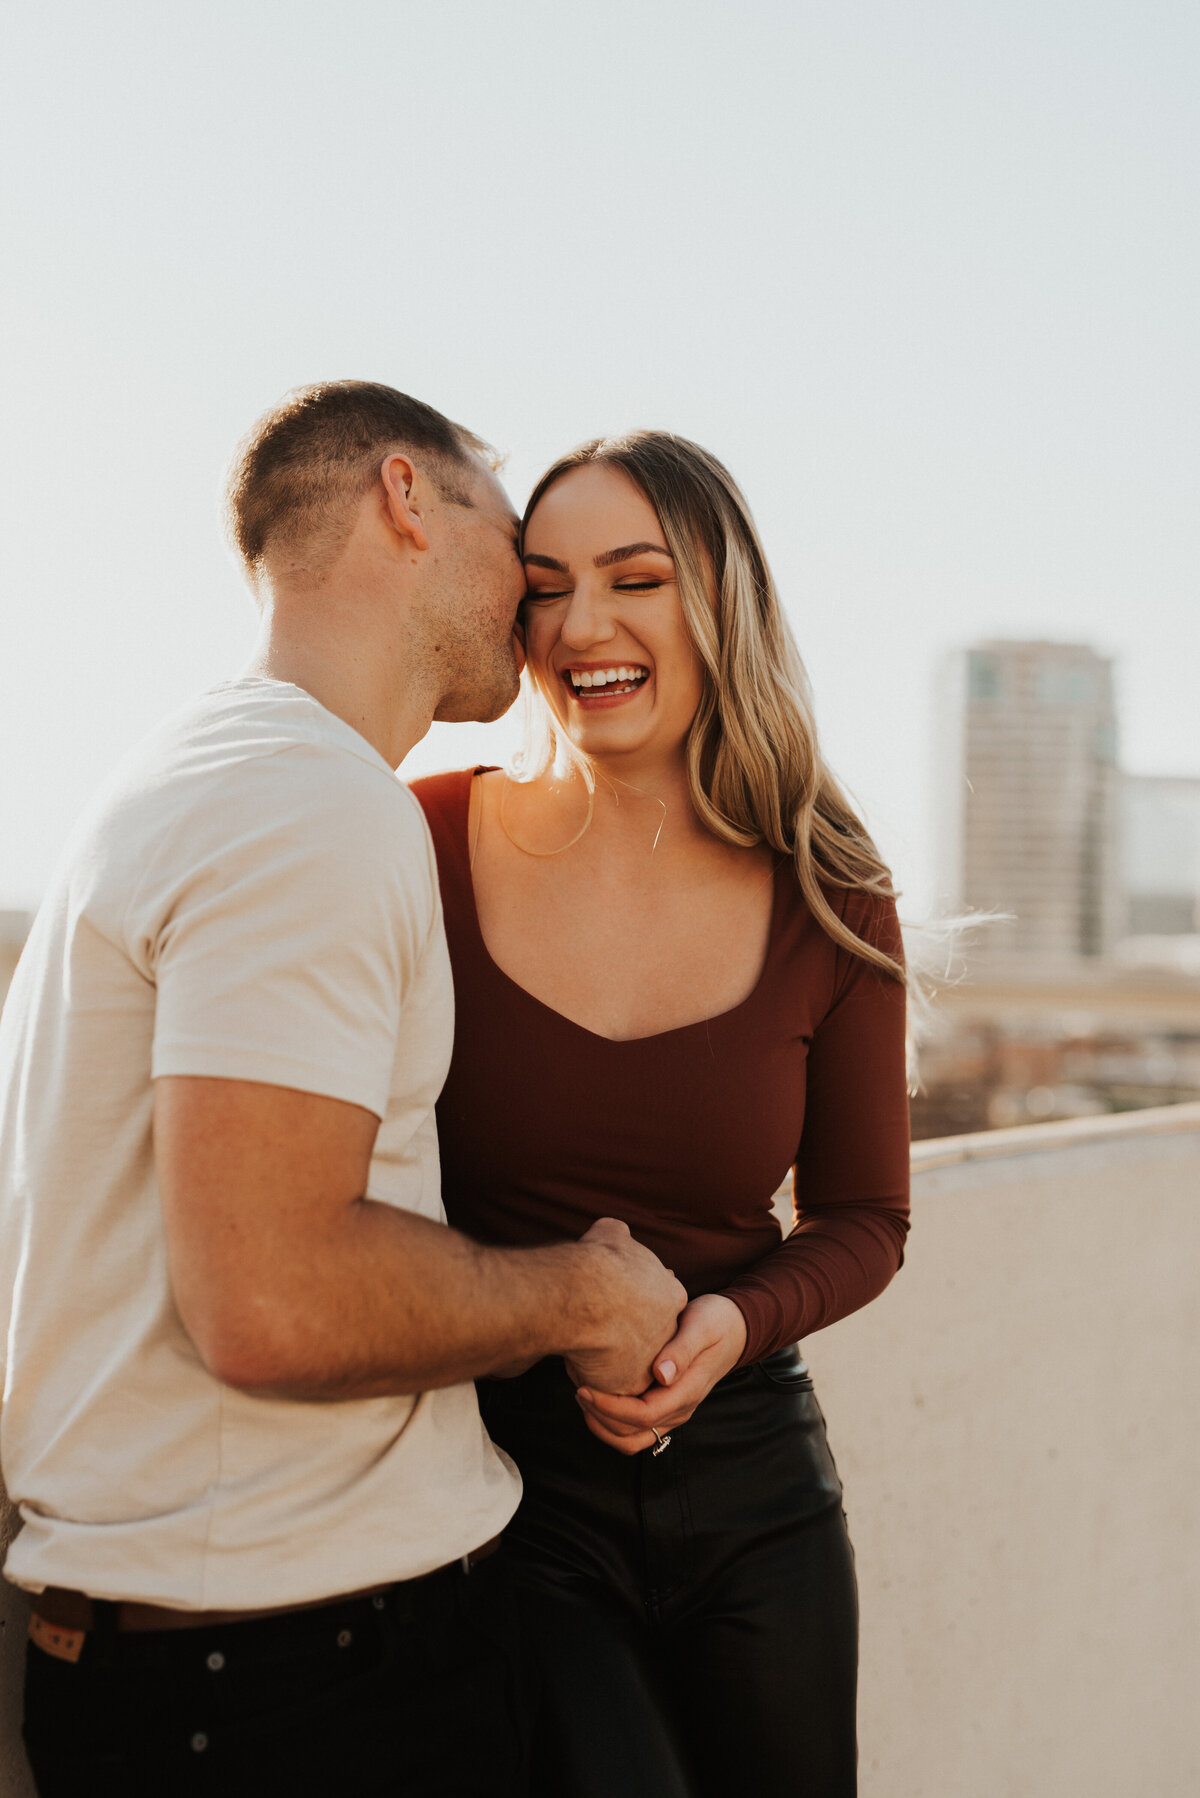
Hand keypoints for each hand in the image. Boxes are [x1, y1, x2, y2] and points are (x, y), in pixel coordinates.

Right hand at [563, 1218, 687, 1396]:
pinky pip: (611, 1386)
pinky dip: (593, 1376)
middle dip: (624, 1334)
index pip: (657, 1301)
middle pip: (646, 1335)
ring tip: (581, 1348)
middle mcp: (668, 1328)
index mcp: (670, 1293)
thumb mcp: (610, 1233)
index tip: (610, 1299)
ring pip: (628, 1362)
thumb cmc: (598, 1263)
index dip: (631, 1300)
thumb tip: (613, 1230)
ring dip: (607, 1358)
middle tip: (596, 1329)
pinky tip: (576, 1362)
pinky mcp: (634, 1385)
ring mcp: (653, 1359)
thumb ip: (615, 1235)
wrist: (590, 1296)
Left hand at [573, 1292, 747, 1455]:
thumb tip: (662, 1375)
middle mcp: (679, 1409)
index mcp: (687, 1392)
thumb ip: (682, 1350)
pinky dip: (611, 1420)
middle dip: (599, 1417)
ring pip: (631, 1439)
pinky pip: (635, 1429)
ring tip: (583, 1393)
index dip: (609, 1407)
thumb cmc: (715, 1321)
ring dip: (603, 1425)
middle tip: (577, 1386)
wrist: (733, 1328)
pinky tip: (598, 1393)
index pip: (642, 1416)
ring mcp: (673, 1412)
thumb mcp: (701, 1326)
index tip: (584, 1386)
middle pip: (631, 1435)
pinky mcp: (665, 1407)